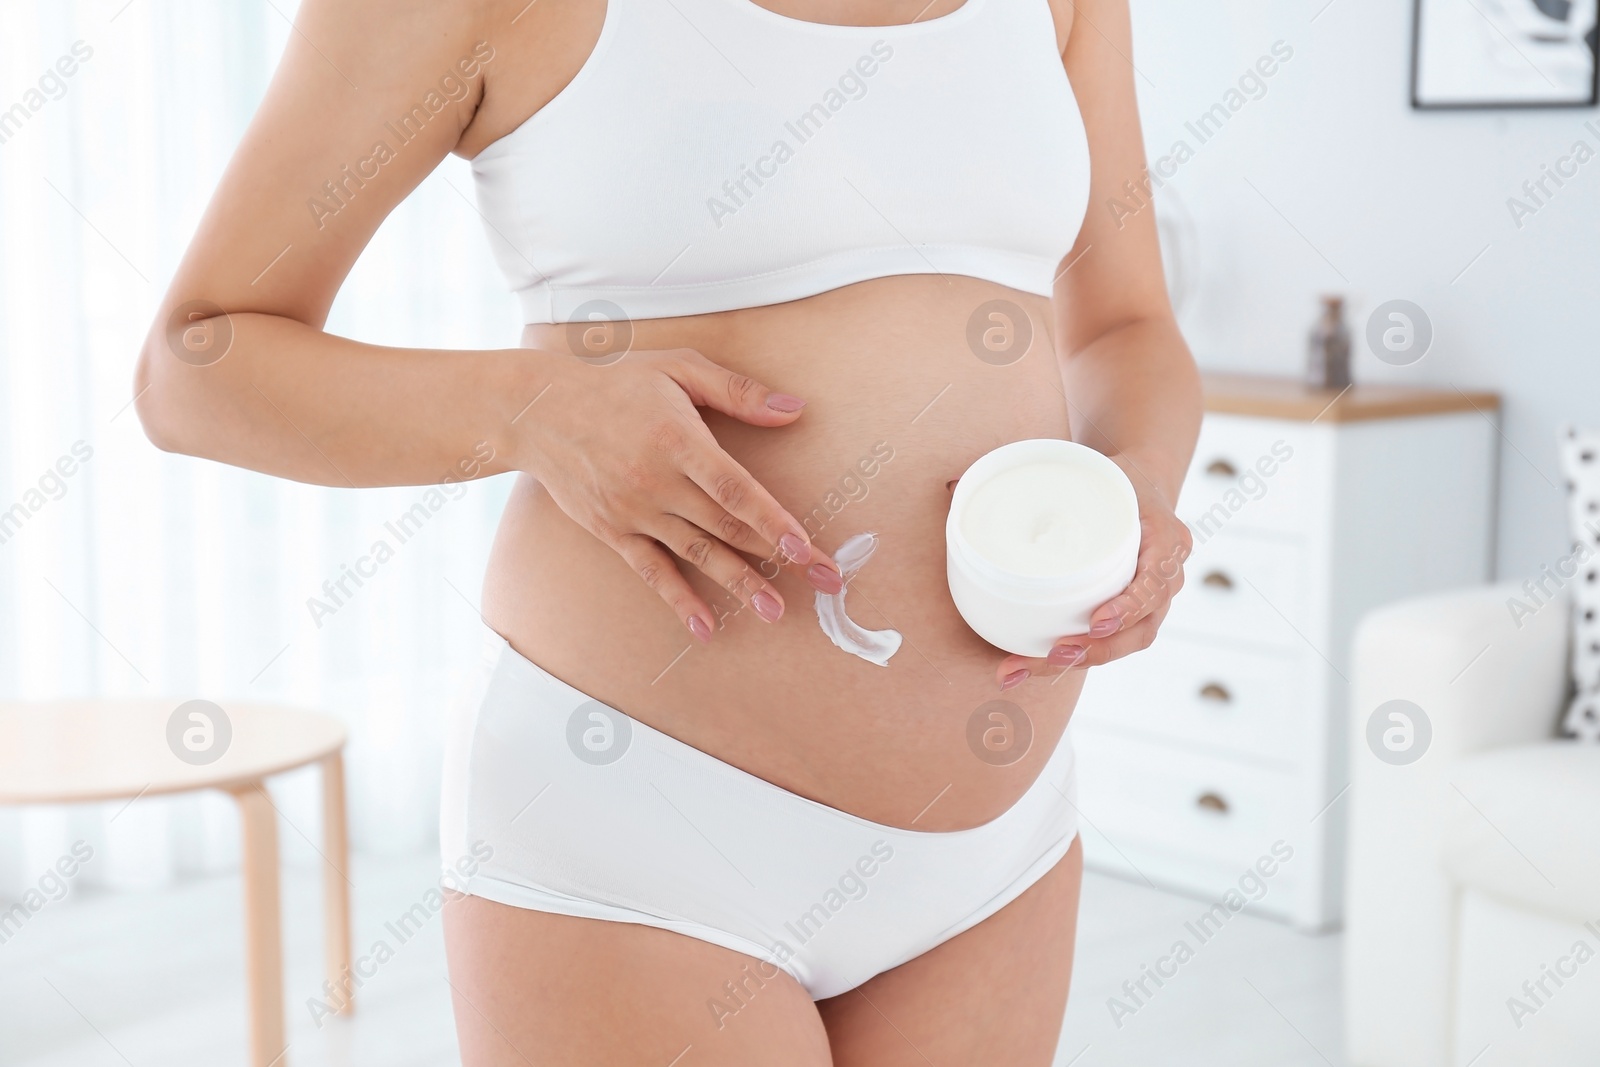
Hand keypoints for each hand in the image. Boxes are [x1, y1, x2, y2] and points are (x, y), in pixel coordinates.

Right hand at [518, 347, 841, 643]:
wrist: (538, 411)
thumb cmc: (618, 384)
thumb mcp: (678, 369)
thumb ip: (738, 392)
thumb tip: (794, 409)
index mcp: (680, 441)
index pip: (735, 489)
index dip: (773, 521)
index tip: (807, 548)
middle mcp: (658, 482)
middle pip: (726, 527)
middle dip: (777, 557)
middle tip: (823, 582)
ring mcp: (635, 511)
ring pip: (697, 553)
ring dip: (738, 584)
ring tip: (775, 611)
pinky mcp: (614, 532)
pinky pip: (652, 572)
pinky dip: (679, 600)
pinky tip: (705, 627)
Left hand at [993, 455, 1190, 688]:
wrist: (1143, 484)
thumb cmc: (1113, 476)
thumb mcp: (1094, 467)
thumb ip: (1035, 476)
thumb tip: (949, 484)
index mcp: (1168, 539)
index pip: (1155, 581)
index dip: (1128, 606)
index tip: (1096, 622)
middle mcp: (1167, 577)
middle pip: (1140, 630)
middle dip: (1094, 651)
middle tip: (1051, 656)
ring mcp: (1154, 601)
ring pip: (1124, 645)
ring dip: (1075, 662)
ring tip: (1021, 669)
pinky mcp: (1133, 613)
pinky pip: (1109, 642)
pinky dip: (1072, 654)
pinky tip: (1027, 665)